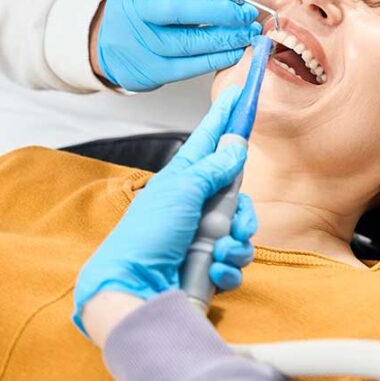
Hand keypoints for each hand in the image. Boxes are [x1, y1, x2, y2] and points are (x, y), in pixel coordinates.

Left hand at [74, 85, 258, 337]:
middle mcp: (196, 206)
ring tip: (218, 254)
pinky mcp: (208, 266)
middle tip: (236, 224)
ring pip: (242, 231)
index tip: (238, 90)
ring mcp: (202, 237)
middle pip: (239, 195)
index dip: (224, 116)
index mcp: (185, 180)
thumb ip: (214, 167)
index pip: (210, 139)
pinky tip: (212, 272)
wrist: (134, 291)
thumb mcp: (183, 191)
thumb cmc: (148, 236)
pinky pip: (235, 261)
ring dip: (236, 245)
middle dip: (244, 214)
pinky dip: (227, 268)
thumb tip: (235, 143)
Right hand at [92, 0, 260, 90]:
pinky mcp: (152, 69)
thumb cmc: (148, 8)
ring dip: (225, 38)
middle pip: (179, 9)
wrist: (111, 45)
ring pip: (188, 41)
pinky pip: (190, 66)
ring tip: (248, 33)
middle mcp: (136, 10)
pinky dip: (218, 58)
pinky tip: (236, 51)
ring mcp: (142, 42)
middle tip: (247, 13)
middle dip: (221, 11)